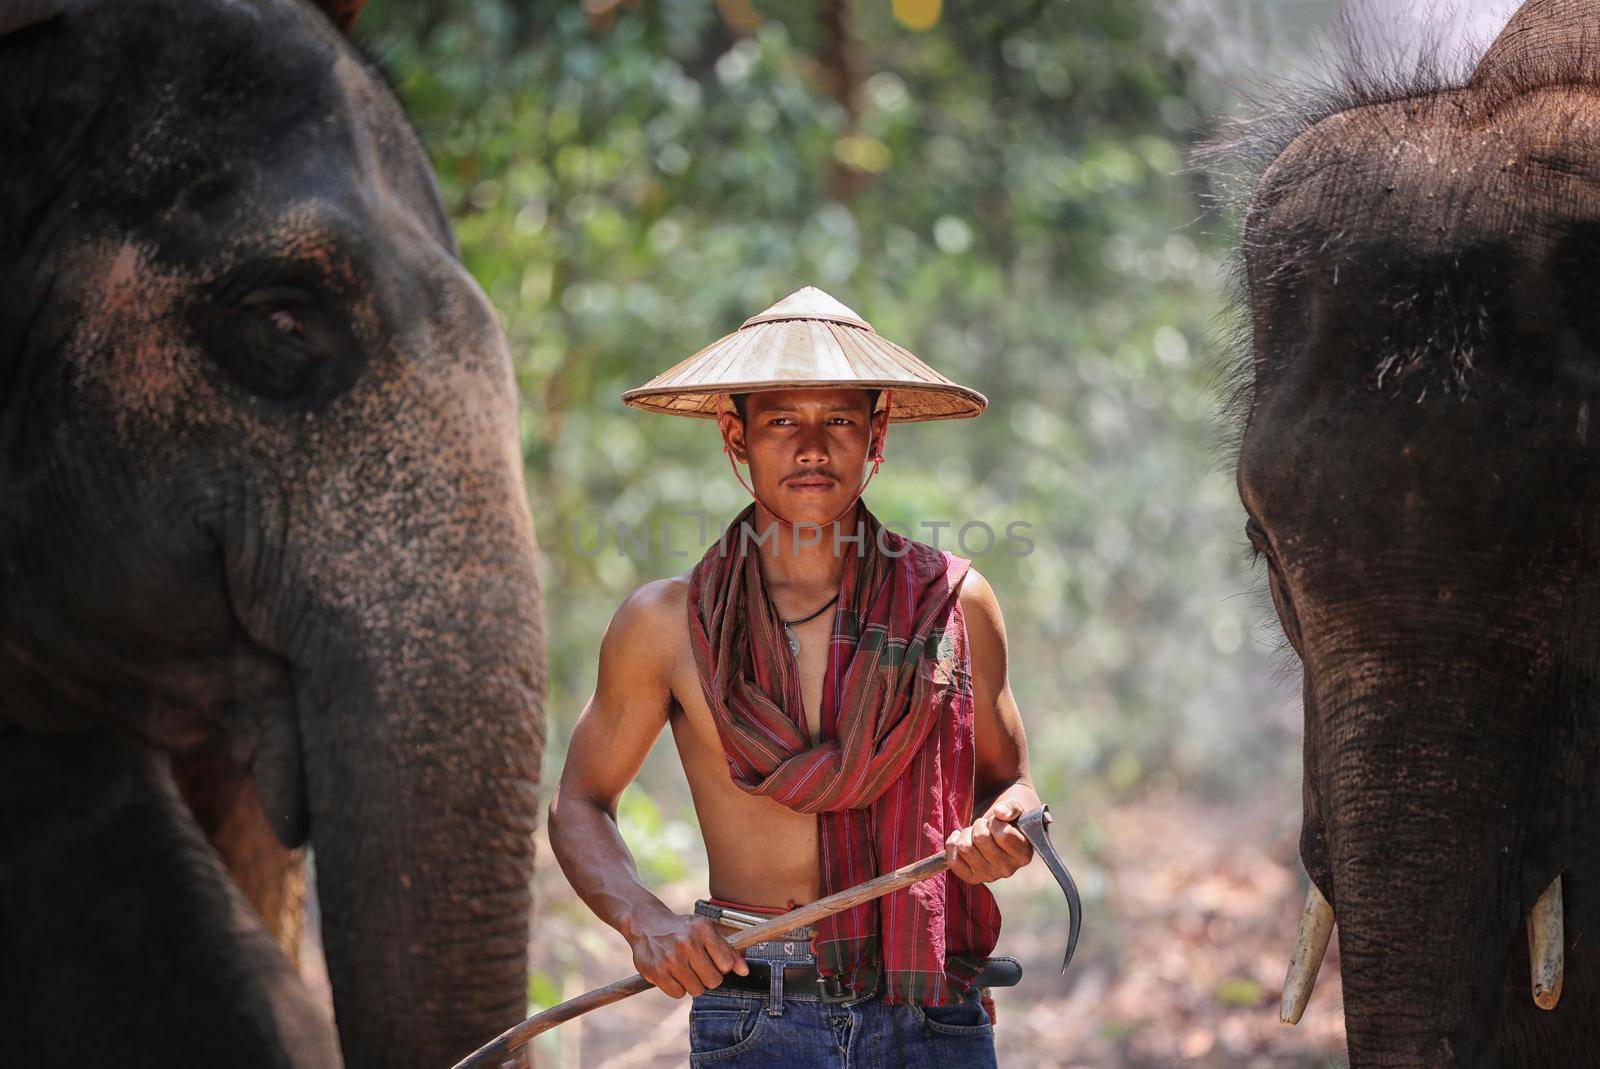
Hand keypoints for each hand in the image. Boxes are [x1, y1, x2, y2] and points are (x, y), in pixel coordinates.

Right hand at [627, 912, 748, 997]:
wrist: (646, 924)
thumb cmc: (682, 930)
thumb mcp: (706, 931)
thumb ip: (728, 950)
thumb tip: (745, 971)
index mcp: (703, 929)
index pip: (727, 964)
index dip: (723, 966)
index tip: (713, 960)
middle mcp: (687, 943)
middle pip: (714, 981)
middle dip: (708, 977)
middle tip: (697, 966)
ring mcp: (670, 958)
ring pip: (697, 990)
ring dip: (693, 983)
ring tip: (684, 968)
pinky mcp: (656, 972)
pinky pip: (678, 994)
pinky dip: (677, 987)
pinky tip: (672, 973)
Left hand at [945, 795, 1034, 884]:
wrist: (996, 833)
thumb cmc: (1007, 820)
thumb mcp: (1014, 808)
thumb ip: (1011, 807)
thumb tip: (999, 812)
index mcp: (1023, 854)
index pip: (1003, 834)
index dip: (995, 821)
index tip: (997, 820)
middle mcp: (1008, 869)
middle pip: (981, 839)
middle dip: (979, 825)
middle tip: (984, 825)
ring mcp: (989, 876)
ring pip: (965, 848)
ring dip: (966, 834)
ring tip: (975, 833)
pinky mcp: (972, 878)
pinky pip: (953, 861)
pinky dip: (953, 844)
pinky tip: (961, 839)